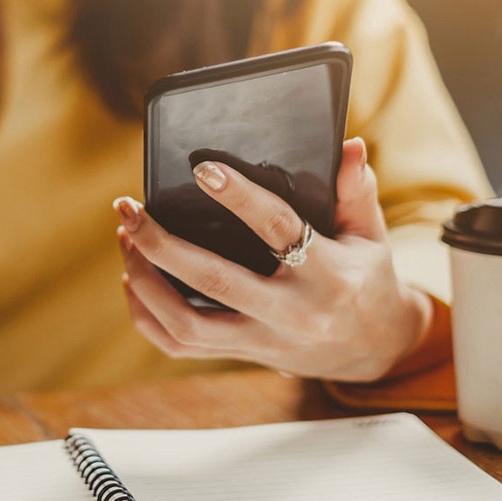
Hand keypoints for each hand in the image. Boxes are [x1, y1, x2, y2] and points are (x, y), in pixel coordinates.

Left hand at [114, 138, 431, 381]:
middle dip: (161, 244)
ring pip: (186, 323)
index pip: (278, 229)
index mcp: (328, 275)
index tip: (202, 169)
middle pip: (213, 281)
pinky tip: (133, 280)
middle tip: (129, 209)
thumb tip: (348, 145)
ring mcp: (262, 340)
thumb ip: (357, 191)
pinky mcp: (242, 355)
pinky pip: (180, 345)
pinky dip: (147, 316)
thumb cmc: (367, 279)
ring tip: (127, 239)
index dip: (239, 197)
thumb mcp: (372, 235)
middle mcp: (291, 313)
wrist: (374, 350)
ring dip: (145, 281)